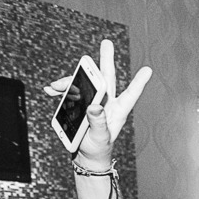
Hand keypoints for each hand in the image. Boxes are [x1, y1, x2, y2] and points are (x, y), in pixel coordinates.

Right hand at [43, 39, 151, 168]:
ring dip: (69, 81)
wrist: (86, 156)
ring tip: (55, 85)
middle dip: (105, 60)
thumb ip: (98, 122)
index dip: (138, 82)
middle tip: (107, 42)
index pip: (130, 94)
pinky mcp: (80, 105)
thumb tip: (94, 106)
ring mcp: (93, 103)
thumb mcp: (99, 137)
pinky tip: (51, 89)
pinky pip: (70, 92)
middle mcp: (107, 104)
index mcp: (117, 111)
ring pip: (84, 83)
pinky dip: (60, 90)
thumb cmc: (97, 149)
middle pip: (106, 78)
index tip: (148, 70)